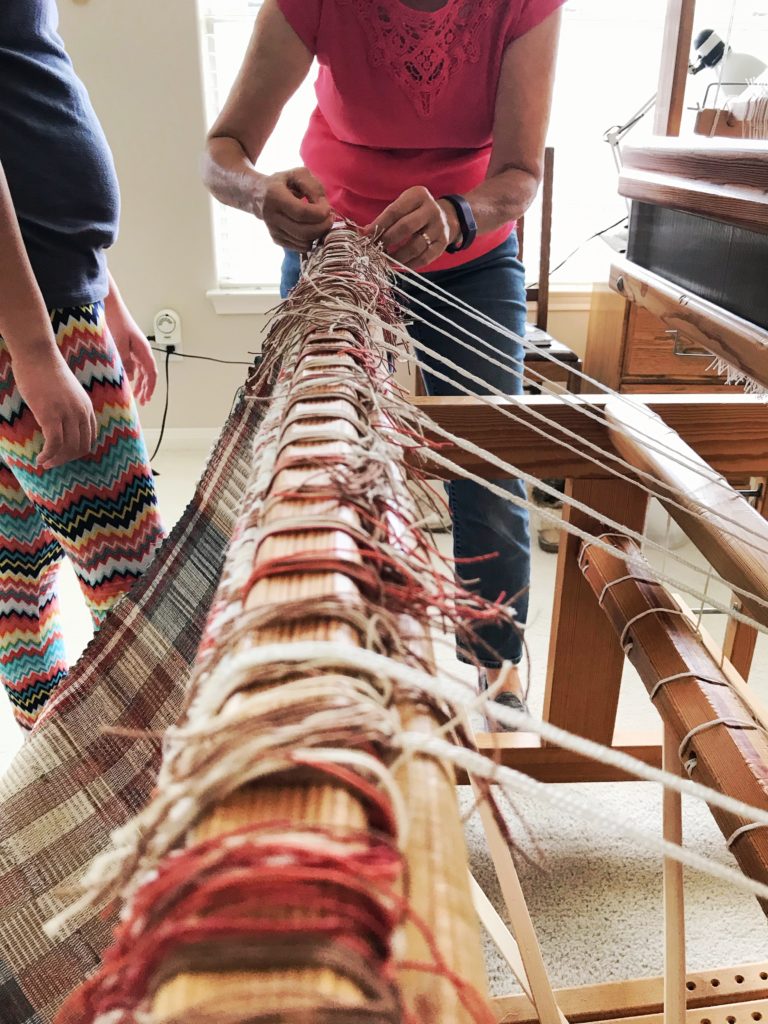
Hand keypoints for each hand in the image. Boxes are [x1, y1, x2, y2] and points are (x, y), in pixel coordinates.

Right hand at [12, 342, 96, 469]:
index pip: (90, 438)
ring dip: (57, 460)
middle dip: (68, 459)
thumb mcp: (66, 392)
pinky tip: (40, 458)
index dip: (78, 452)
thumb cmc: (46, 370)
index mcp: (87, 407)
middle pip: (82, 447)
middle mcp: (81, 412)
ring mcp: (67, 414)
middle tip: (53, 463)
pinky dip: (48, 455)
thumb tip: (60, 423)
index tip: (64, 456)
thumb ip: (68, 407)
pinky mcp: (51, 415)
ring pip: (69, 448)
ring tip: (45, 463)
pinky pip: (54, 444)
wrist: (37, 353)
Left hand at [105, 298, 156, 404]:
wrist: (109, 305)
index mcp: (143, 350)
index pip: (152, 374)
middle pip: (148, 374)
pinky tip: (125, 379)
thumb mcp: (119, 345)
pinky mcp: (127, 345)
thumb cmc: (116, 321)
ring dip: (139, 382)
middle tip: (143, 401)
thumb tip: (130, 378)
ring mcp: (135, 348)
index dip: (151, 388)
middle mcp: (141, 351)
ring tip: (135, 394)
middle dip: (147, 388)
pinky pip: (132, 364)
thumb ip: (125, 363)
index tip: (147, 399)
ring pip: (141, 370)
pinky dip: (131, 374)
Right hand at [260, 167, 333, 250]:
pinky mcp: (276, 240)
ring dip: (318, 234)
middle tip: (329, 218)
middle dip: (323, 227)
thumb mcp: (298, 174)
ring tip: (321, 222)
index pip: (302, 213)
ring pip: (303, 242)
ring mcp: (273, 230)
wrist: (259, 194)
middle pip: (304, 232)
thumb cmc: (284, 182)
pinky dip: (311, 240)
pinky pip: (300, 247)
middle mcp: (271, 216)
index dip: (320, 213)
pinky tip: (312, 228)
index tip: (327, 209)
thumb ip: (313, 187)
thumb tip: (323, 207)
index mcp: (275, 196)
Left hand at [364, 187, 460, 268]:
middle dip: (387, 241)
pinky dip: (409, 265)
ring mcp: (439, 227)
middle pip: (405, 228)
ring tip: (385, 260)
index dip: (379, 225)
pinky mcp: (443, 243)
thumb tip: (364, 234)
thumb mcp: (402, 206)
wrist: (444, 216)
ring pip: (415, 246)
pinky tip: (399, 266)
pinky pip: (425, 258)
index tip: (366, 236)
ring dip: (397, 256)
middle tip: (375, 250)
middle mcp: (431, 209)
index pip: (394, 211)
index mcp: (418, 195)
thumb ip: (385, 218)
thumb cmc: (414, 212)